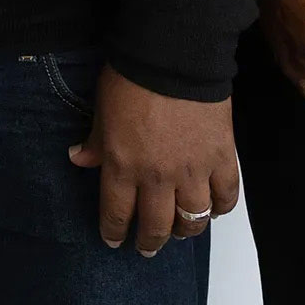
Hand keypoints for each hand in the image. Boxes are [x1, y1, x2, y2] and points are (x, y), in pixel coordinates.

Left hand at [67, 69, 240, 256]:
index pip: (117, 213)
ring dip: (186, 231)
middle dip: (150, 242)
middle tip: (147, 248)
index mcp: (123, 166)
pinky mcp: (222, 158)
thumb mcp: (101, 109)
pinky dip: (221, 207)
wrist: (173, 56)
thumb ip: (94, 141)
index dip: (115, 232)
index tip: (114, 241)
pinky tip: (214, 209)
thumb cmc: (131, 77)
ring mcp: (193, 171)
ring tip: (181, 232)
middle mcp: (157, 177)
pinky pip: (226, 196)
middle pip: (156, 226)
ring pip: (193, 220)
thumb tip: (78, 158)